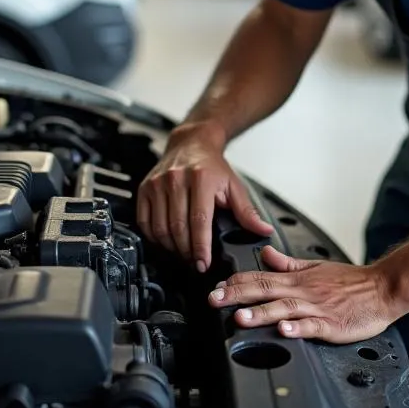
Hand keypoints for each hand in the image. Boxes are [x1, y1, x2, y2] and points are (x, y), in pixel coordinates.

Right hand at [136, 122, 273, 272]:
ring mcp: (158, 184)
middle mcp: (176, 180)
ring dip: (171, 248)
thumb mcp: (234, 186)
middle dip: (187, 252)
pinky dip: (154, 238)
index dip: (200, 247)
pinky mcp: (145, 188)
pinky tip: (167, 241)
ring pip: (160, 228)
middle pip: (178, 228)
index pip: (199, 221)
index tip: (203, 264)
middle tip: (195, 262)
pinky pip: (144, 222)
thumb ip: (247, 212)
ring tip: (183, 253)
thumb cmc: (212, 166)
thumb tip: (264, 231)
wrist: (191, 143)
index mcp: (202, 178)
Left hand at [208, 245, 402, 343]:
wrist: (382, 288)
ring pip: (284, 309)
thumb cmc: (351, 281)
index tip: (216, 287)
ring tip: (241, 318)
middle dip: (237, 296)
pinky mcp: (332, 325)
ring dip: (261, 313)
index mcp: (298, 279)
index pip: (261, 277)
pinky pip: (312, 327)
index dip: (237, 282)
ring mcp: (317, 309)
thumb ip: (288, 264)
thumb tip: (265, 254)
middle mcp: (304, 292)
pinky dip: (297, 328)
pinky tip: (284, 331)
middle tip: (214, 300)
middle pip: (265, 291)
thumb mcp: (316, 266)